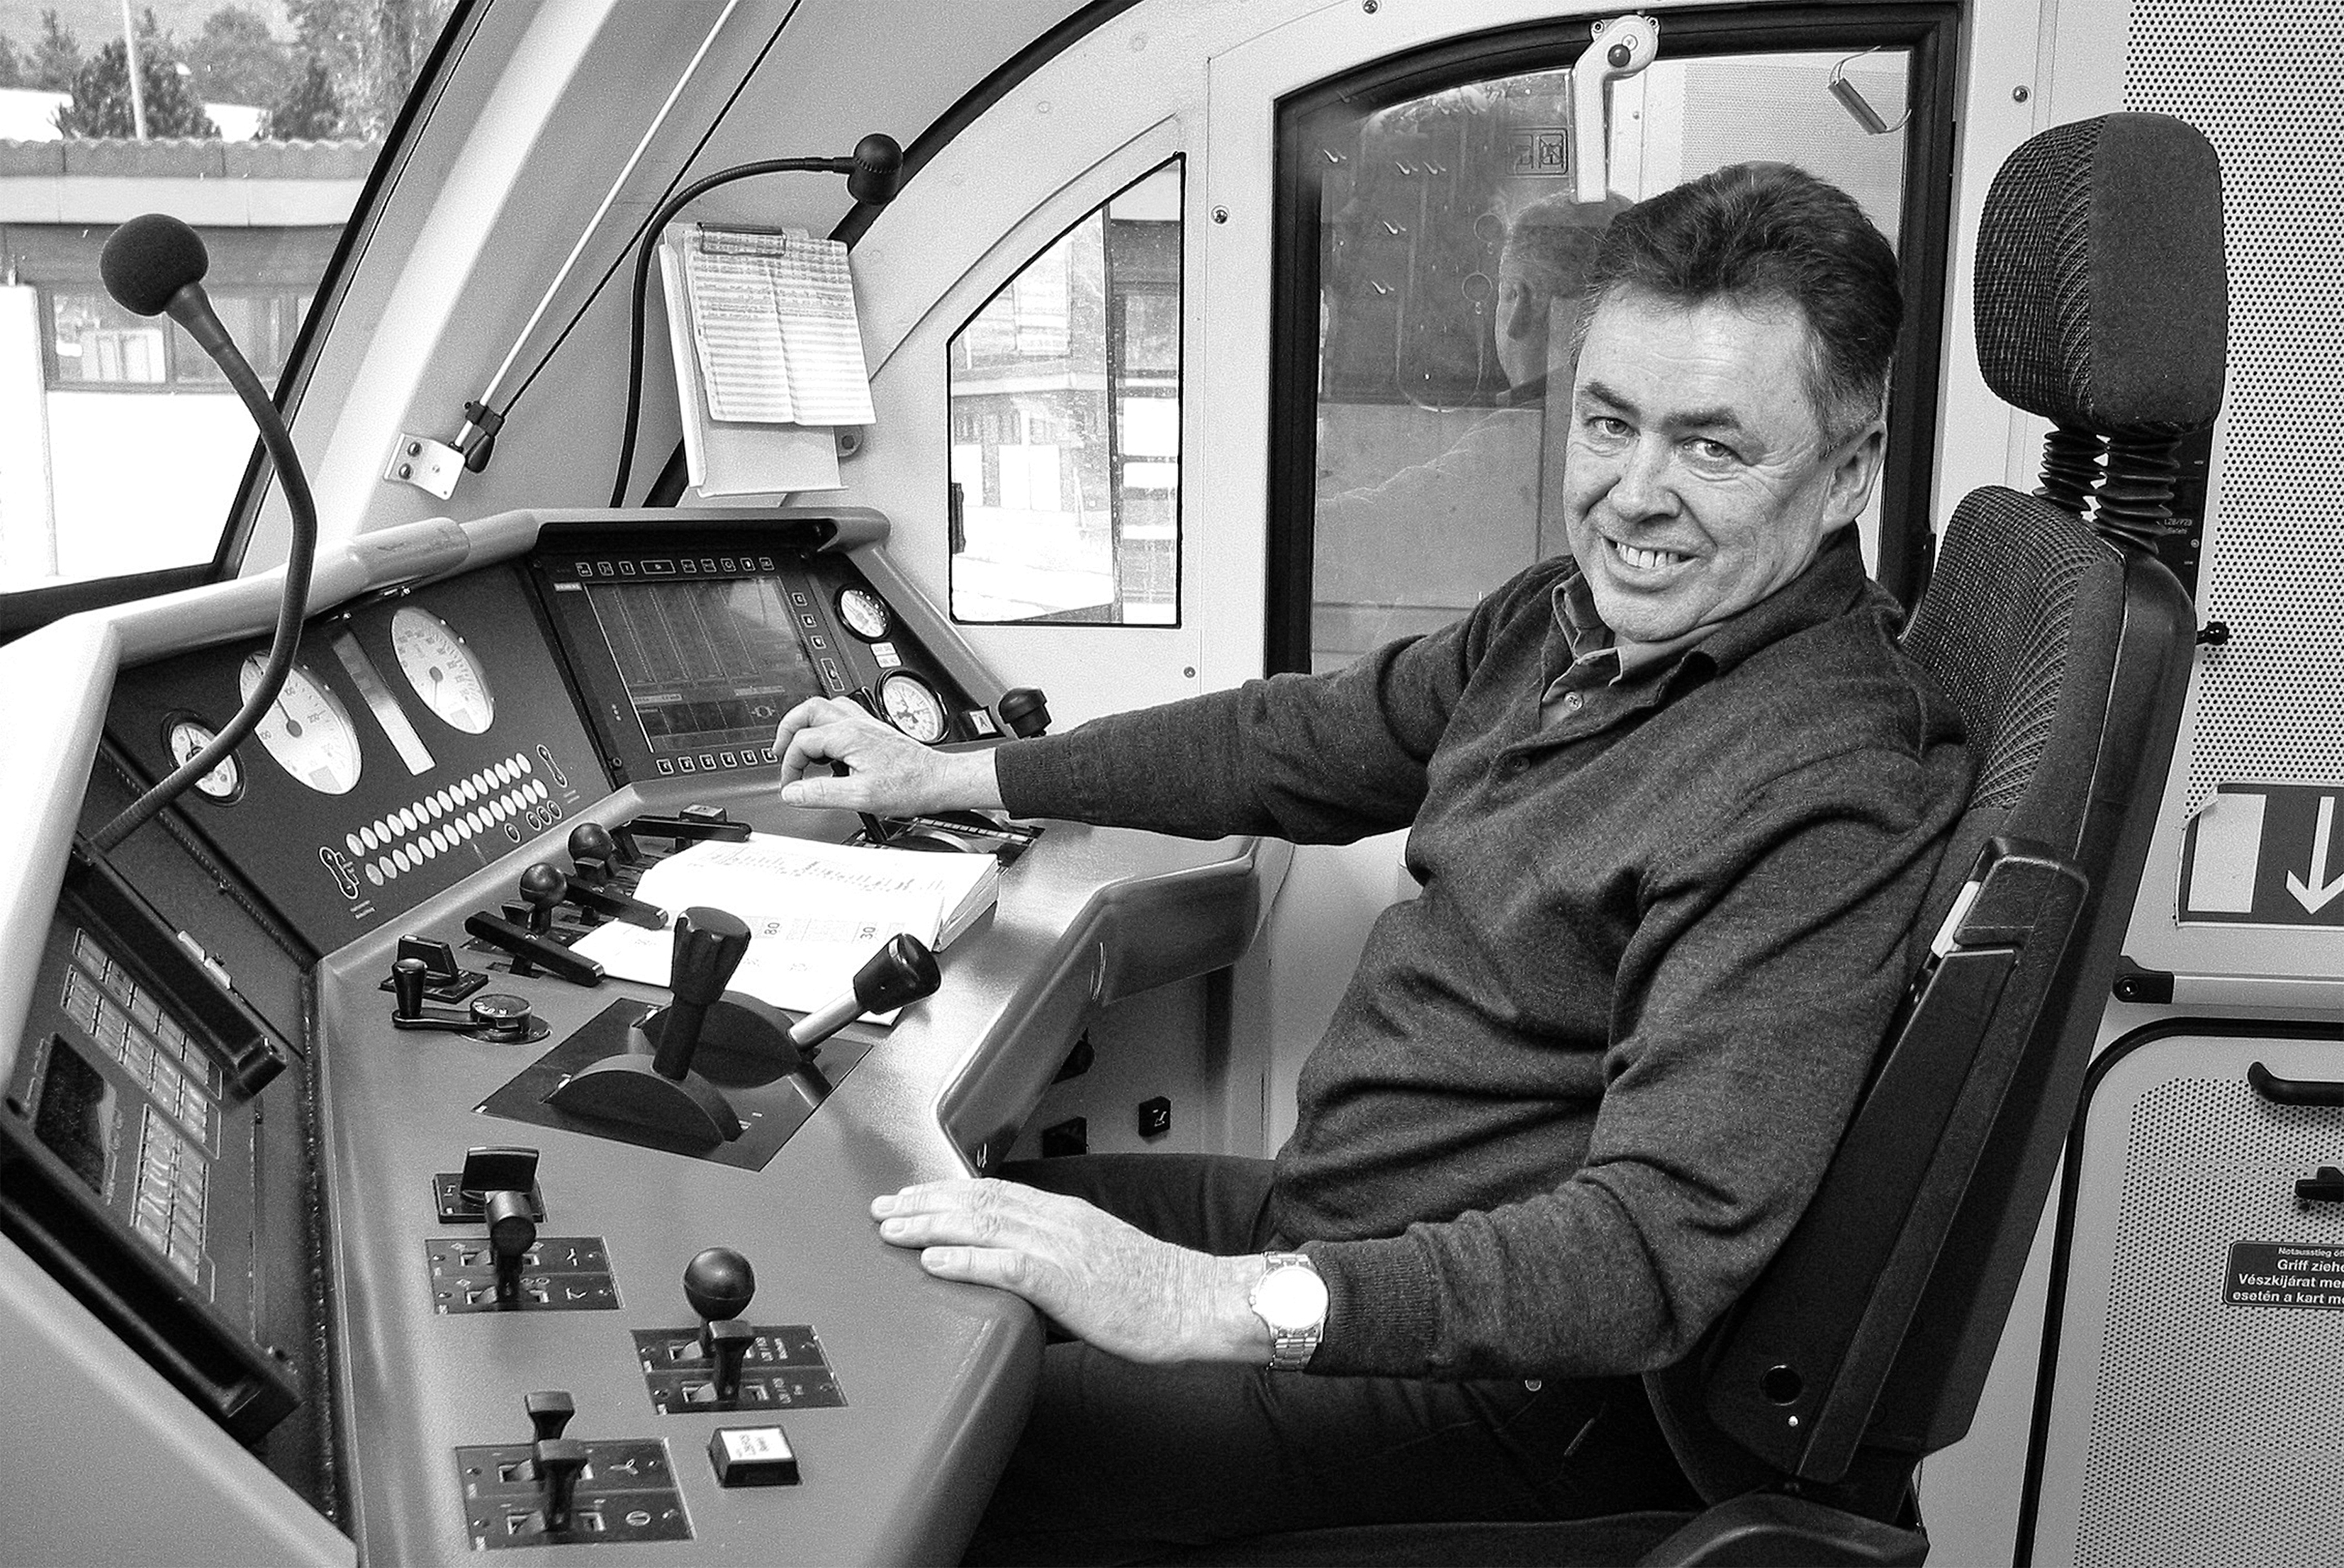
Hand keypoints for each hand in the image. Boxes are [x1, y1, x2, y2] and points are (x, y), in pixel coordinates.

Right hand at [772, 696, 1001, 815]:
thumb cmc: (911, 786)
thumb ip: (822, 793)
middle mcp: (856, 722)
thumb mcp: (860, 796)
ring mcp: (866, 723)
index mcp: (848, 735)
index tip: (790, 786)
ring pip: (824, 708)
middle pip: (807, 710)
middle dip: (788, 730)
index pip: (801, 742)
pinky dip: (825, 726)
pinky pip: (841, 715)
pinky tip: (828, 746)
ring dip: (806, 724)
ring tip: (798, 746)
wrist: (939, 780)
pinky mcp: (874, 730)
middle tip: (779, 752)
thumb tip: (793, 793)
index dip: (789, 765)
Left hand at [872, 1179, 1269, 1364]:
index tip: (915, 1196)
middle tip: (884, 1207)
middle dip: (925, 1202)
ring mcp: (1059, 1246)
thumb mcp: (1100, 1259)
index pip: (994, 1191)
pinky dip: (964, 1259)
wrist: (1196, 1301)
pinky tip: (933, 1260)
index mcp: (1066, 1214)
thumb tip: (1024, 1266)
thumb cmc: (1156, 1291)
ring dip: (930, 1225)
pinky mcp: (1063, 1279)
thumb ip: (1060, 1255)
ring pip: (982, 1224)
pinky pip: (1004, 1264)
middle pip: (977, 1201)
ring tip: (893, 1228)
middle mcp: (1058, 1220)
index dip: (947, 1192)